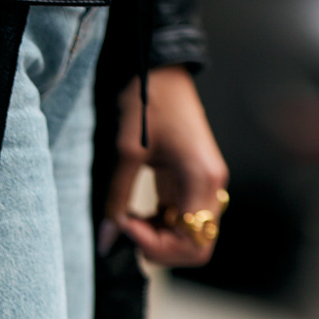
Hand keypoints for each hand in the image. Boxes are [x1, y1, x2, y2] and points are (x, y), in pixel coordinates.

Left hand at [103, 67, 229, 269]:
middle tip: (130, 230)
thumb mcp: (127, 153)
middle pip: (198, 247)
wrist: (162, 69)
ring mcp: (206, 185)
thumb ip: (117, 201)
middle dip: (162, 249)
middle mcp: (212, 187)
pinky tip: (139, 214)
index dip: (158, 247)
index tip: (127, 226)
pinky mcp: (194, 182)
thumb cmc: (150, 102)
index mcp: (203, 180)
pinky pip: (183, 220)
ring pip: (191, 237)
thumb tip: (106, 241)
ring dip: (160, 239)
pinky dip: (161, 227)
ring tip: (132, 220)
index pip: (193, 243)